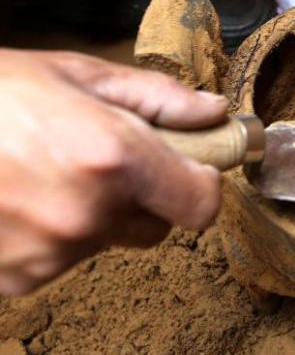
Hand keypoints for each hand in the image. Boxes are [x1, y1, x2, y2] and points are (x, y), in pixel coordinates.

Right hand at [0, 49, 228, 294]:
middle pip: (157, 226)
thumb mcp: (77, 74)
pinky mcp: (19, 279)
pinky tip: (18, 199)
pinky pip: (61, 261)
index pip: (202, 204)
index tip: (187, 165)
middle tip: (102, 160)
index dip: (201, 183)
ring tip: (44, 172)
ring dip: (94, 215)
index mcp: (113, 160)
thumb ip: (158, 97)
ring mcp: (50, 255)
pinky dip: (52, 236)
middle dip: (144, 197)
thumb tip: (214, 113)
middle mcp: (88, 215)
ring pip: (106, 241)